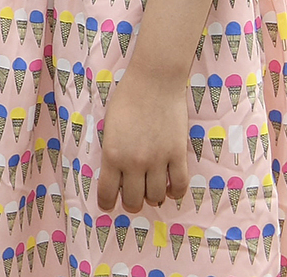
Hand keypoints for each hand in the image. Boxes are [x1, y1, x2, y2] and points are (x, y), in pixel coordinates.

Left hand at [94, 68, 188, 213]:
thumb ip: (112, 153)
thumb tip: (116, 176)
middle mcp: (134, 162)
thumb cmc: (126, 99)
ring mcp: (158, 160)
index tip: (108, 205)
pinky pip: (179, 186)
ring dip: (153, 197)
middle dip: (132, 202)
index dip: (107, 203)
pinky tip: (170, 187)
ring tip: (151, 189)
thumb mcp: (108, 127)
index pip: (108, 193)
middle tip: (133, 196)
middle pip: (134, 200)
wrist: (153, 82)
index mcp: (112, 154)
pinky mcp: (177, 155)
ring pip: (157, 197)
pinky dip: (175, 192)